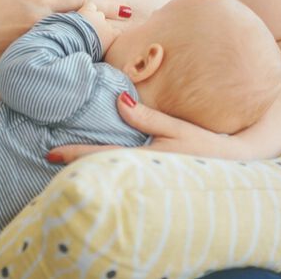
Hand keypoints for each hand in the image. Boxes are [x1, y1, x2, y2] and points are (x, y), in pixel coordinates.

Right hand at [0, 0, 131, 68]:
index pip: (81, 1)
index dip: (106, 6)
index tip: (128, 11)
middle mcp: (41, 20)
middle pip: (84, 23)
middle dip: (107, 28)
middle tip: (126, 32)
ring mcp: (37, 42)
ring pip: (74, 43)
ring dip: (92, 44)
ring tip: (108, 47)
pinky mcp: (30, 58)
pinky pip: (57, 58)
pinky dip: (71, 57)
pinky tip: (82, 61)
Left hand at [49, 93, 273, 163]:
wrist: (233, 167)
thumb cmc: (207, 147)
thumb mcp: (178, 129)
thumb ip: (148, 117)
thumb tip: (119, 100)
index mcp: (142, 160)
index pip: (101, 156)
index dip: (73, 154)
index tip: (50, 153)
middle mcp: (139, 173)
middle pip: (97, 170)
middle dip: (73, 166)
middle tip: (47, 157)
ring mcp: (143, 179)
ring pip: (107, 174)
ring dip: (86, 167)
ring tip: (63, 160)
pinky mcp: (150, 177)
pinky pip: (120, 173)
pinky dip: (103, 168)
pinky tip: (93, 164)